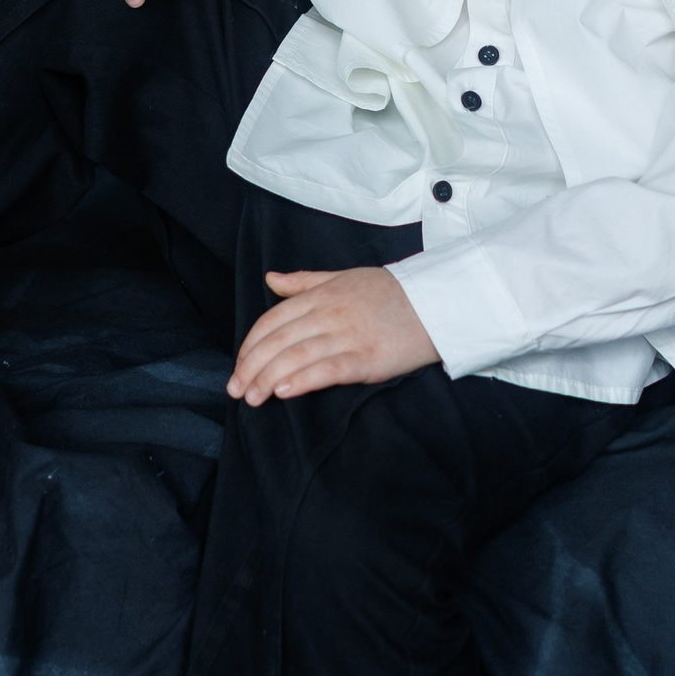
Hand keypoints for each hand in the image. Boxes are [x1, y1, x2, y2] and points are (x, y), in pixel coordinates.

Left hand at [227, 266, 438, 405]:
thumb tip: (270, 279)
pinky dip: (304, 380)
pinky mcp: (369, 358)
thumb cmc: (391, 292)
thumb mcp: (344, 277)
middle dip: (252, 367)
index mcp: (321, 295)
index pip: (273, 320)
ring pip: (298, 356)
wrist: (437, 301)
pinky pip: (329, 369)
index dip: (250, 345)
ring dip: (269, 378)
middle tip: (236, 391)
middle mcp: (330, 314)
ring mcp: (349, 336)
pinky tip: (284, 392)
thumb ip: (304, 282)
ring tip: (253, 398)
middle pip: (279, 341)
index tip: (238, 367)